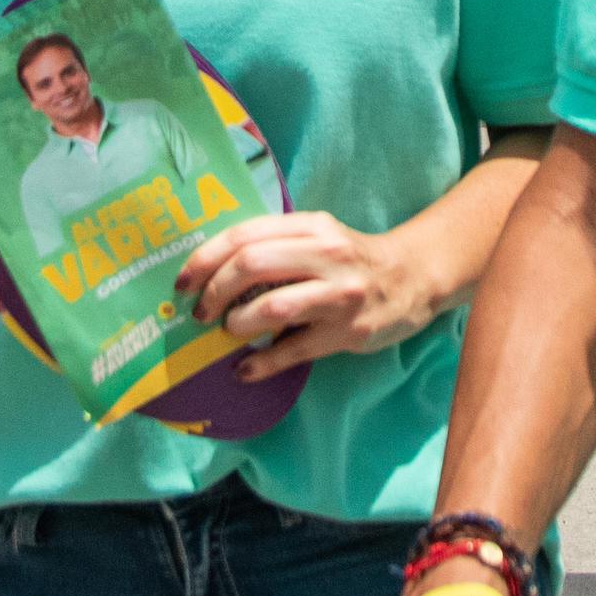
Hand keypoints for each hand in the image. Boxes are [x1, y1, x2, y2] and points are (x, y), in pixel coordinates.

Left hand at [175, 212, 428, 379]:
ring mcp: (339, 294)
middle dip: (215, 292)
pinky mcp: (348, 331)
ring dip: (238, 324)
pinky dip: (261, 363)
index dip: (205, 259)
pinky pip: (294, 350)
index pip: (245, 235)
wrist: (412, 277)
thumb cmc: (350, 258)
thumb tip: (210, 271)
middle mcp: (326, 254)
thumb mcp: (317, 236)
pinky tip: (244, 369)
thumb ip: (273, 244)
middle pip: (252, 265)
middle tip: (202, 312)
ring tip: (228, 332)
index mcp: (311, 225)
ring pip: (272, 307)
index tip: (183, 282)